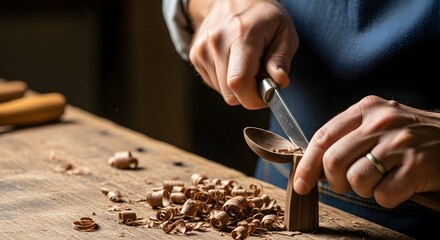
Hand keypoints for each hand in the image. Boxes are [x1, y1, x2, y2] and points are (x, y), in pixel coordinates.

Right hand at [188, 0, 297, 108]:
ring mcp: (202, 49)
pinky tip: (233, 62)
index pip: (239, 82)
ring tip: (246, 64)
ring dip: (237, 86)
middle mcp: (216, 42)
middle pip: (230, 93)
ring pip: (222, 92)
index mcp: (241, 35)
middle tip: (260, 76)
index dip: (254, 98)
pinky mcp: (194, 56)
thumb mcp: (285, 32)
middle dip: (249, 93)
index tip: (266, 94)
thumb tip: (278, 82)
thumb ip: (282, 59)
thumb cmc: (263, 17)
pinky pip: (214, 84)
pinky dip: (226, 80)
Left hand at [294, 95, 439, 207]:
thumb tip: (314, 164)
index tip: (301, 184)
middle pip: (334, 161)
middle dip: (334, 181)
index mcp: (366, 109)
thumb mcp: (378, 122)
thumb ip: (347, 135)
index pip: (323, 137)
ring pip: (356, 179)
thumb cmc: (409, 135)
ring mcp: (400, 143)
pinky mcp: (417, 166)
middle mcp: (381, 122)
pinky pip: (383, 195)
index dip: (307, 164)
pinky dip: (385, 198)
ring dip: (362, 190)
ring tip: (378, 180)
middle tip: (345, 184)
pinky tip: (397, 185)